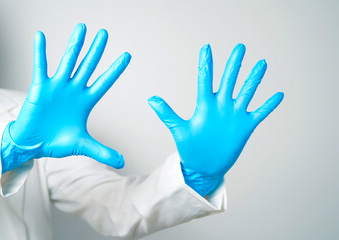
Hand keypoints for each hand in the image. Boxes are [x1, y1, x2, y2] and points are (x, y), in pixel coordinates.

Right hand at [1, 23, 130, 172]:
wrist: (33, 144)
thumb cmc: (56, 142)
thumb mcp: (83, 146)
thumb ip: (102, 152)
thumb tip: (123, 163)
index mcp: (86, 101)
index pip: (104, 82)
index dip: (115, 69)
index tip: (127, 56)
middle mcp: (73, 90)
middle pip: (88, 65)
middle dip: (97, 50)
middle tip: (105, 33)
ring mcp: (57, 87)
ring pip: (68, 61)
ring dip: (75, 44)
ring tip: (82, 27)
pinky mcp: (40, 87)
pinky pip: (40, 66)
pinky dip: (40, 52)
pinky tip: (40, 36)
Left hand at [148, 44, 282, 195]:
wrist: (204, 166)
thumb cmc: (190, 149)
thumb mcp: (179, 130)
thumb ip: (167, 114)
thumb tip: (151, 99)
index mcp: (205, 105)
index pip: (205, 80)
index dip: (206, 64)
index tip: (206, 47)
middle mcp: (221, 106)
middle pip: (229, 80)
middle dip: (234, 64)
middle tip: (239, 47)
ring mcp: (234, 115)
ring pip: (247, 92)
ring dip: (254, 79)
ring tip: (261, 63)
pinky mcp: (245, 126)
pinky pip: (259, 113)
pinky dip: (268, 105)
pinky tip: (278, 95)